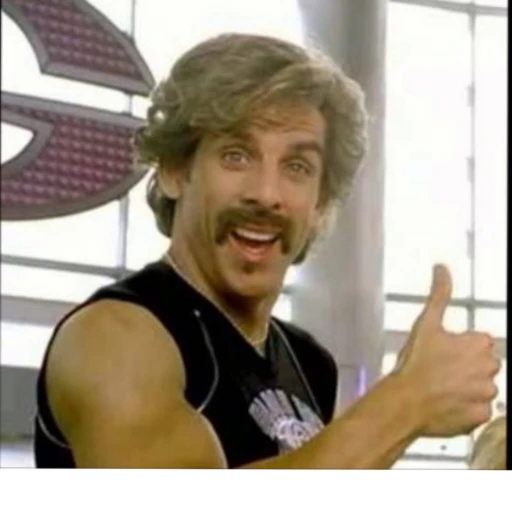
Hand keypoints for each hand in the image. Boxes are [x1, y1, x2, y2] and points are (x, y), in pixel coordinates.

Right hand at [394, 264, 500, 436]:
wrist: (404, 402)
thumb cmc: (414, 364)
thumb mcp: (425, 323)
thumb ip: (439, 294)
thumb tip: (442, 268)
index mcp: (478, 344)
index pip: (479, 343)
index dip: (460, 347)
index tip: (443, 353)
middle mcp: (489, 368)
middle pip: (483, 365)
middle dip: (467, 367)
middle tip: (440, 370)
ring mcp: (486, 393)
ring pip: (481, 388)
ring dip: (467, 388)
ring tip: (441, 388)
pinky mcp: (482, 415)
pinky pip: (478, 410)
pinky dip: (466, 408)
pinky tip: (446, 403)